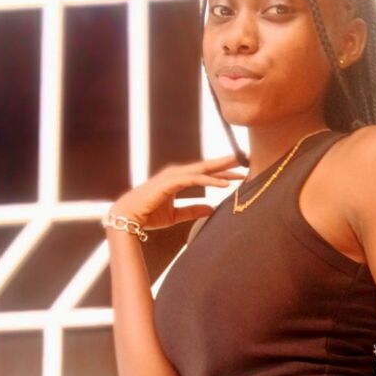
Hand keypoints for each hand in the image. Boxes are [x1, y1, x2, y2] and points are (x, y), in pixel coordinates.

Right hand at [109, 154, 244, 230]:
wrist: (128, 217)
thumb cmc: (148, 215)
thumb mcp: (176, 215)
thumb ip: (193, 210)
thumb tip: (211, 209)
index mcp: (178, 179)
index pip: (205, 173)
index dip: (222, 172)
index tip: (240, 172)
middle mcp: (177, 173)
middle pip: (207, 166)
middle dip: (227, 162)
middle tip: (246, 157)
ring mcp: (173, 175)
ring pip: (203, 169)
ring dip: (223, 168)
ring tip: (241, 167)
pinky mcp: (170, 182)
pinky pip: (195, 180)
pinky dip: (211, 181)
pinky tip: (225, 183)